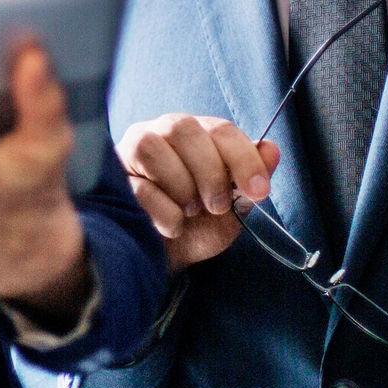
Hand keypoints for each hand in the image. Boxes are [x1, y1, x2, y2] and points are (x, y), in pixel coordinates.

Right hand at [116, 113, 279, 273]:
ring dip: (182, 189)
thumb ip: (252, 178)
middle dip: (209, 172)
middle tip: (216, 206)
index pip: (221, 130)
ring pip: (154, 148)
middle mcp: (163, 132)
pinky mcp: (115, 177)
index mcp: (198, 133)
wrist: (170, 258)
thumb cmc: (200, 225)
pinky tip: (169, 225)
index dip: (244, 159)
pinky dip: (165, 214)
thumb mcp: (234, 205)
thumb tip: (272, 149)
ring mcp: (134, 150)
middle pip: (185, 129)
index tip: (259, 191)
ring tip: (189, 211)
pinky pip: (140, 187)